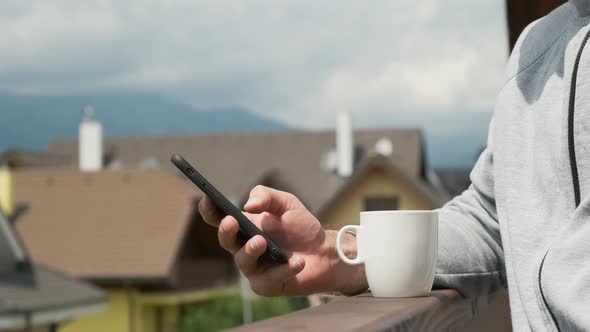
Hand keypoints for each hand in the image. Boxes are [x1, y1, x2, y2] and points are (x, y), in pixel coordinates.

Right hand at [198, 185, 366, 295]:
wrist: (325, 252)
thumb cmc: (301, 227)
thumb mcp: (287, 203)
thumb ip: (267, 197)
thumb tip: (248, 205)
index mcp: (244, 225)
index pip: (219, 218)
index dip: (209, 210)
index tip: (207, 200)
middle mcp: (243, 246)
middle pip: (226, 240)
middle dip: (226, 231)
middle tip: (232, 221)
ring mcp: (253, 267)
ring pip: (242, 261)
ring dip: (250, 250)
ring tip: (262, 242)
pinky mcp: (265, 285)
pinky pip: (268, 279)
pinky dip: (284, 269)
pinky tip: (298, 262)